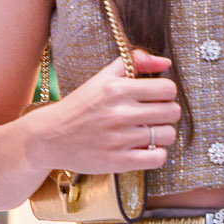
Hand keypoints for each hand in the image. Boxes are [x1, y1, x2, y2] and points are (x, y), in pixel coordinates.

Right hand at [27, 48, 178, 173]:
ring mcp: (119, 139)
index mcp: (117, 89)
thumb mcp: (103, 77)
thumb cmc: (81, 105)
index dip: (166, 93)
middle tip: (152, 116)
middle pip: (172, 112)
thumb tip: (166, 61)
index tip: (155, 99)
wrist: (50, 137)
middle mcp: (119, 113)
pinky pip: (158, 158)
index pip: (168, 89)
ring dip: (162, 135)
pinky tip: (145, 149)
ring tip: (148, 132)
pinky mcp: (118, 162)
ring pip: (168, 135)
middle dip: (166, 113)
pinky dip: (157, 154)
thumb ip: (135, 61)